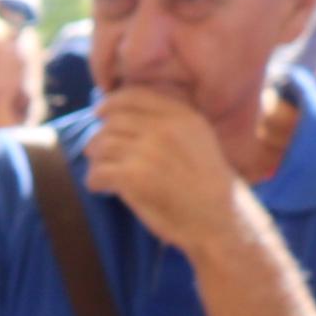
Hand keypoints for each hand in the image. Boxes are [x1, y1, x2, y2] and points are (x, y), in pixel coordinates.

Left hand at [85, 88, 256, 260]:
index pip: (132, 96)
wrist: (221, 219)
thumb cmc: (205, 182)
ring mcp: (148, 152)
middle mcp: (165, 129)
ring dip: (97, 161)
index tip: (100, 114)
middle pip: (110, 123)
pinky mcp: (134, 177)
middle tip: (102, 156)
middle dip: (101, 139)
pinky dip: (95, 181)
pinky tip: (104, 189)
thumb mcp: (197, 139)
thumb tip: (120, 112)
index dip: (110, 104)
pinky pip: (97, 172)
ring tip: (106, 174)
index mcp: (182, 116)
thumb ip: (167, 122)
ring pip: (99, 146)